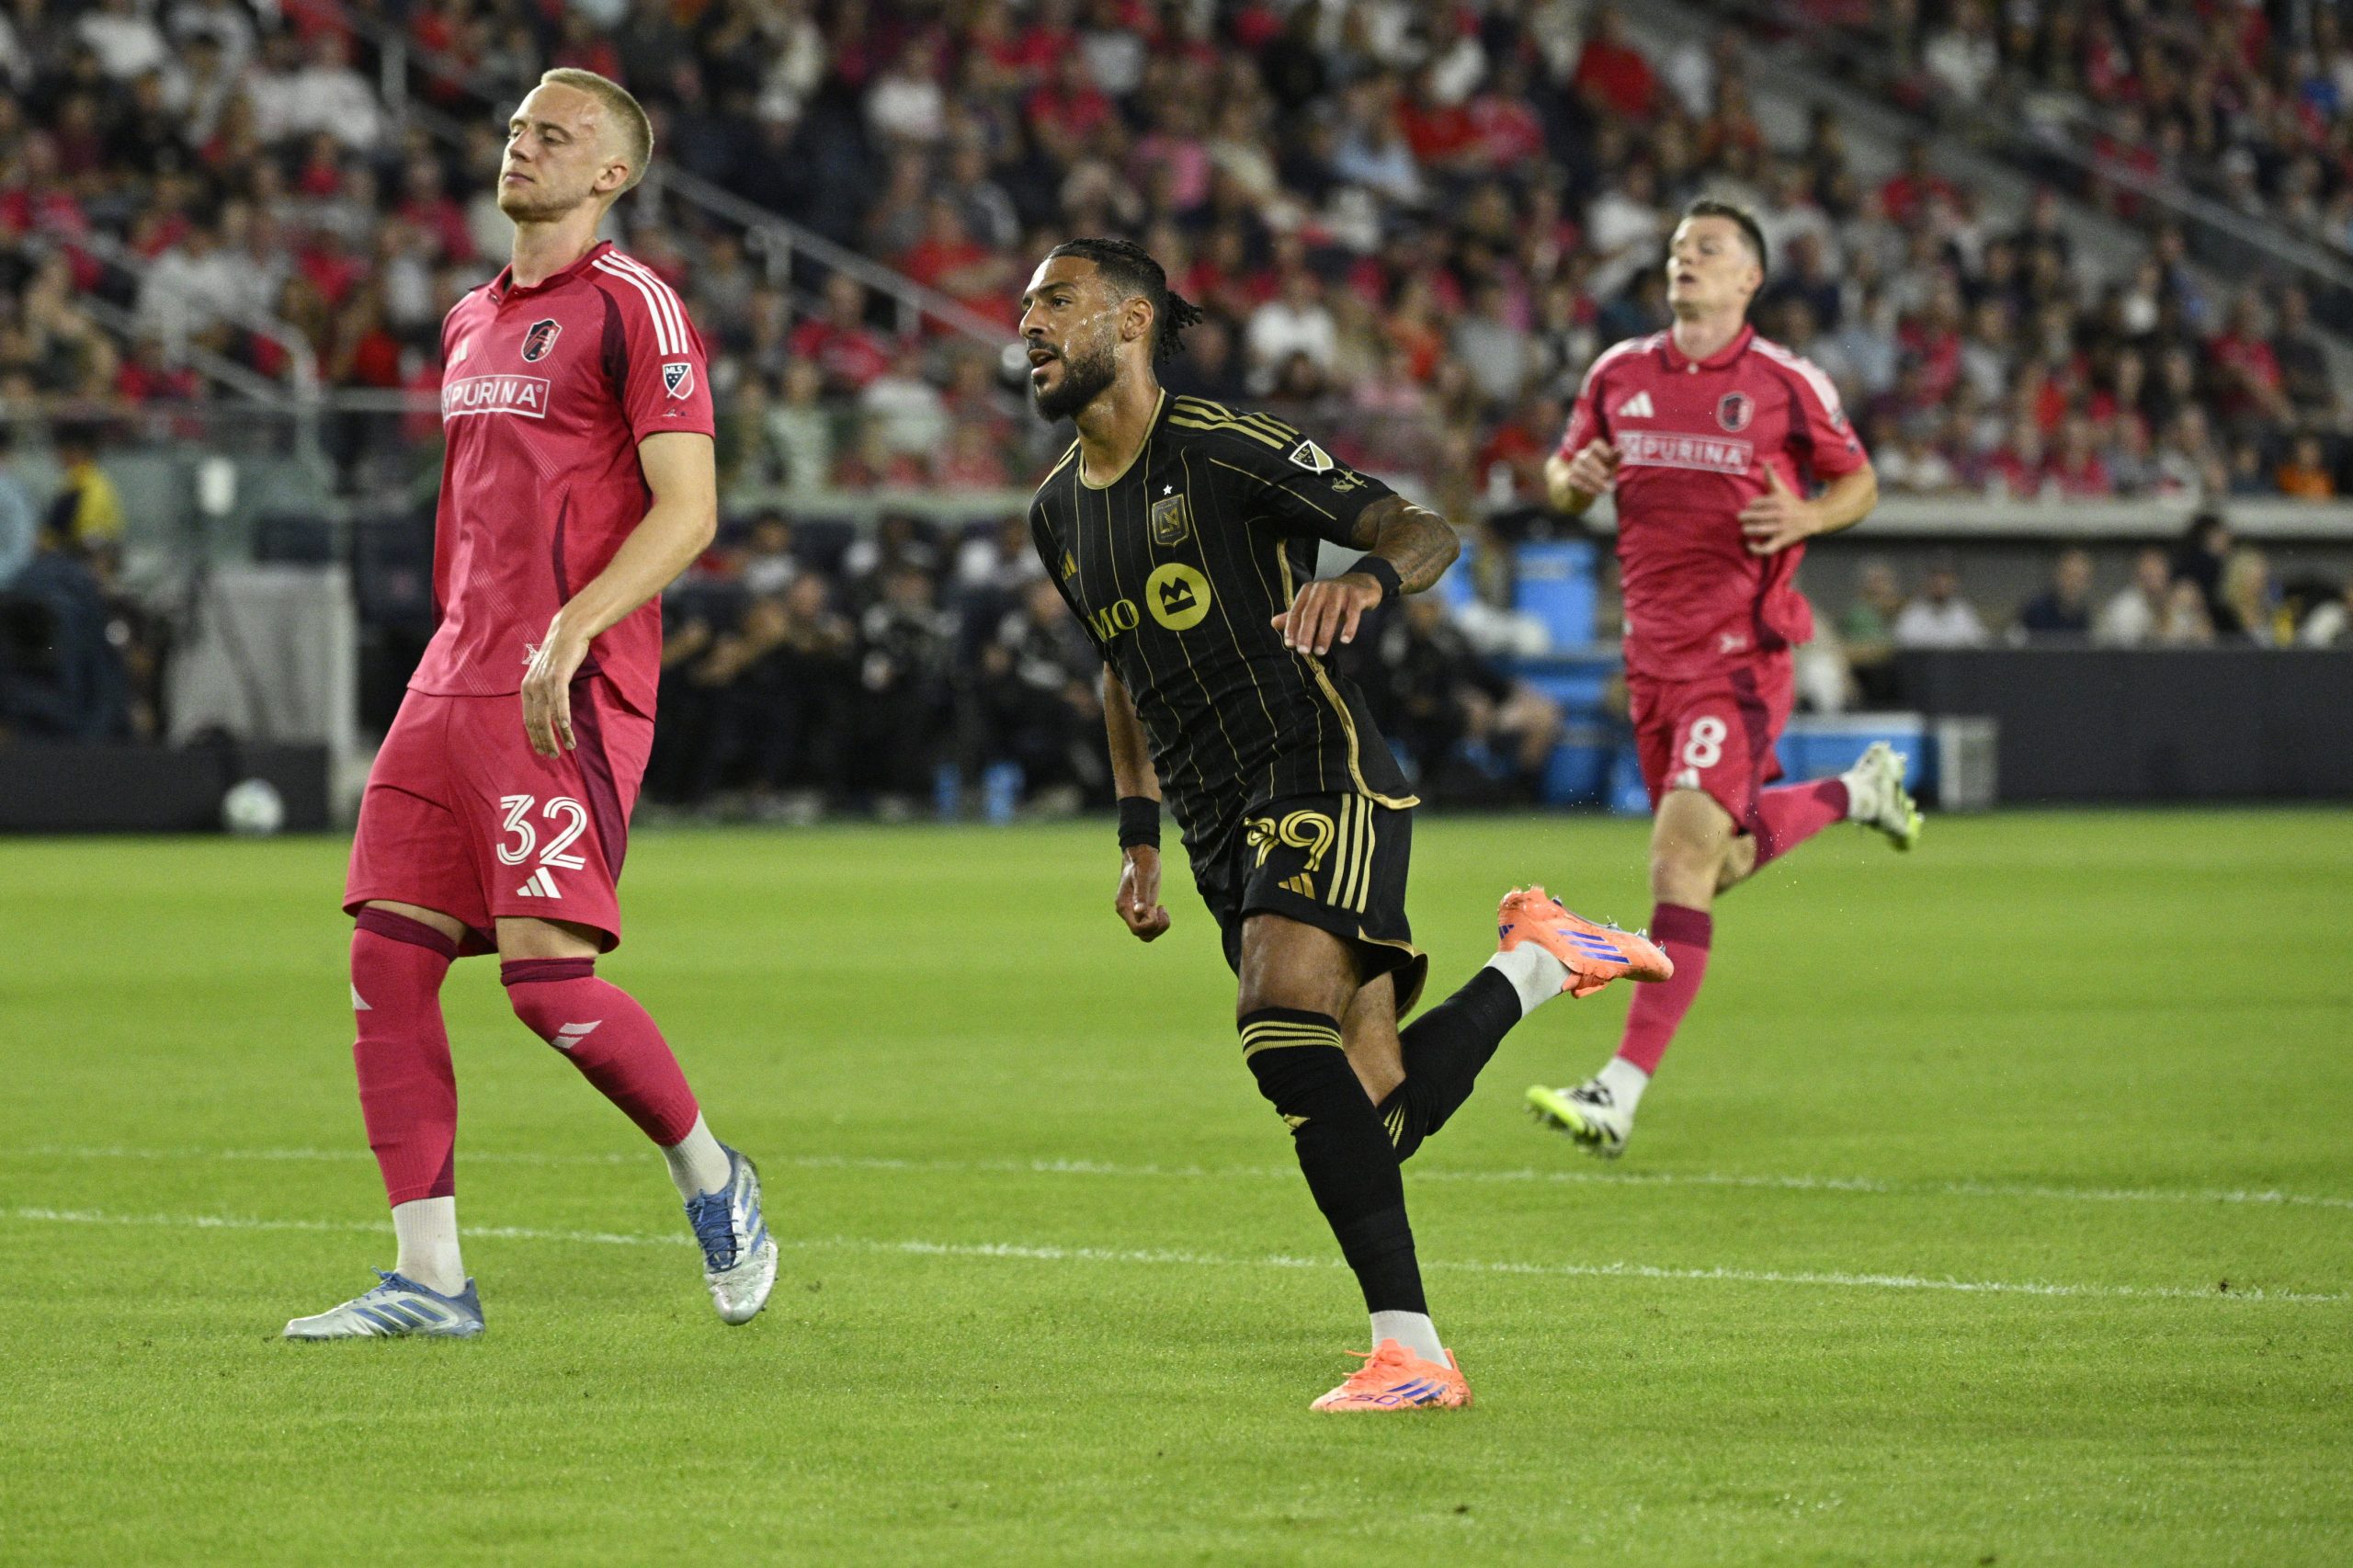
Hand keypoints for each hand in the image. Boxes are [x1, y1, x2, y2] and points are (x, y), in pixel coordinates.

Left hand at [521, 623, 590, 756]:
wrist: (567, 631)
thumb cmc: (559, 654)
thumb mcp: (544, 674)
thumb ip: (542, 691)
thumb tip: (545, 709)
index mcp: (526, 688)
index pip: (528, 720)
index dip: (535, 738)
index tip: (543, 751)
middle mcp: (532, 687)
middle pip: (537, 721)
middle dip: (545, 741)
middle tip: (553, 756)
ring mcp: (544, 682)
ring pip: (550, 715)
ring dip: (559, 734)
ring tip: (568, 747)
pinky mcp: (558, 676)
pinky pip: (560, 701)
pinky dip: (563, 716)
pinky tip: (567, 729)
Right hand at [1115, 846, 1170, 941]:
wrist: (1141, 855)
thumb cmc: (1142, 863)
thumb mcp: (1143, 876)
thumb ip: (1141, 894)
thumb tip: (1139, 911)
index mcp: (1124, 906)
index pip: (1136, 929)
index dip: (1150, 925)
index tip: (1157, 908)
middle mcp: (1128, 912)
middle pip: (1142, 934)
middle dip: (1156, 927)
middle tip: (1162, 909)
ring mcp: (1136, 912)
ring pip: (1146, 933)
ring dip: (1158, 928)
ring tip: (1163, 910)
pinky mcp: (1145, 909)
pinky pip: (1151, 926)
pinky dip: (1160, 923)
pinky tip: (1162, 908)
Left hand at [1270, 572, 1383, 655]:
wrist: (1361, 585)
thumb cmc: (1332, 599)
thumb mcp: (1313, 605)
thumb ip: (1295, 616)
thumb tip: (1273, 623)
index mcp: (1308, 590)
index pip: (1297, 611)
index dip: (1292, 628)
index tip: (1290, 644)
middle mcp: (1322, 588)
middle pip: (1311, 613)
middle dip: (1306, 633)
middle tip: (1304, 651)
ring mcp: (1340, 590)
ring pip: (1330, 614)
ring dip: (1325, 634)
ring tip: (1321, 651)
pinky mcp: (1356, 595)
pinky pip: (1352, 613)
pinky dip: (1349, 627)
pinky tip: (1345, 640)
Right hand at [1560, 439, 1619, 499]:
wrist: (1584, 484)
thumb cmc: (1601, 470)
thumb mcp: (1610, 464)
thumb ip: (1615, 457)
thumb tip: (1622, 449)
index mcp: (1593, 449)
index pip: (1596, 444)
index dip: (1602, 449)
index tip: (1610, 456)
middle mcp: (1582, 455)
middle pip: (1587, 457)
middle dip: (1597, 467)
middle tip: (1607, 475)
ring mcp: (1575, 466)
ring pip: (1582, 471)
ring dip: (1595, 480)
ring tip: (1606, 489)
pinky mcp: (1571, 477)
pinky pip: (1577, 481)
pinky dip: (1587, 487)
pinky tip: (1596, 492)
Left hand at [1739, 465, 1821, 554]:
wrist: (1811, 517)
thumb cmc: (1792, 502)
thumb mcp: (1782, 489)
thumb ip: (1772, 476)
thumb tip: (1765, 462)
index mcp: (1778, 501)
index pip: (1757, 502)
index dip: (1751, 505)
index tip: (1750, 506)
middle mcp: (1779, 514)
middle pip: (1757, 516)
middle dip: (1745, 517)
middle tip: (1741, 518)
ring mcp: (1780, 528)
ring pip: (1761, 530)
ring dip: (1749, 530)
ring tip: (1745, 529)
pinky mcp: (1782, 541)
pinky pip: (1767, 548)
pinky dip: (1757, 549)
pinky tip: (1750, 545)